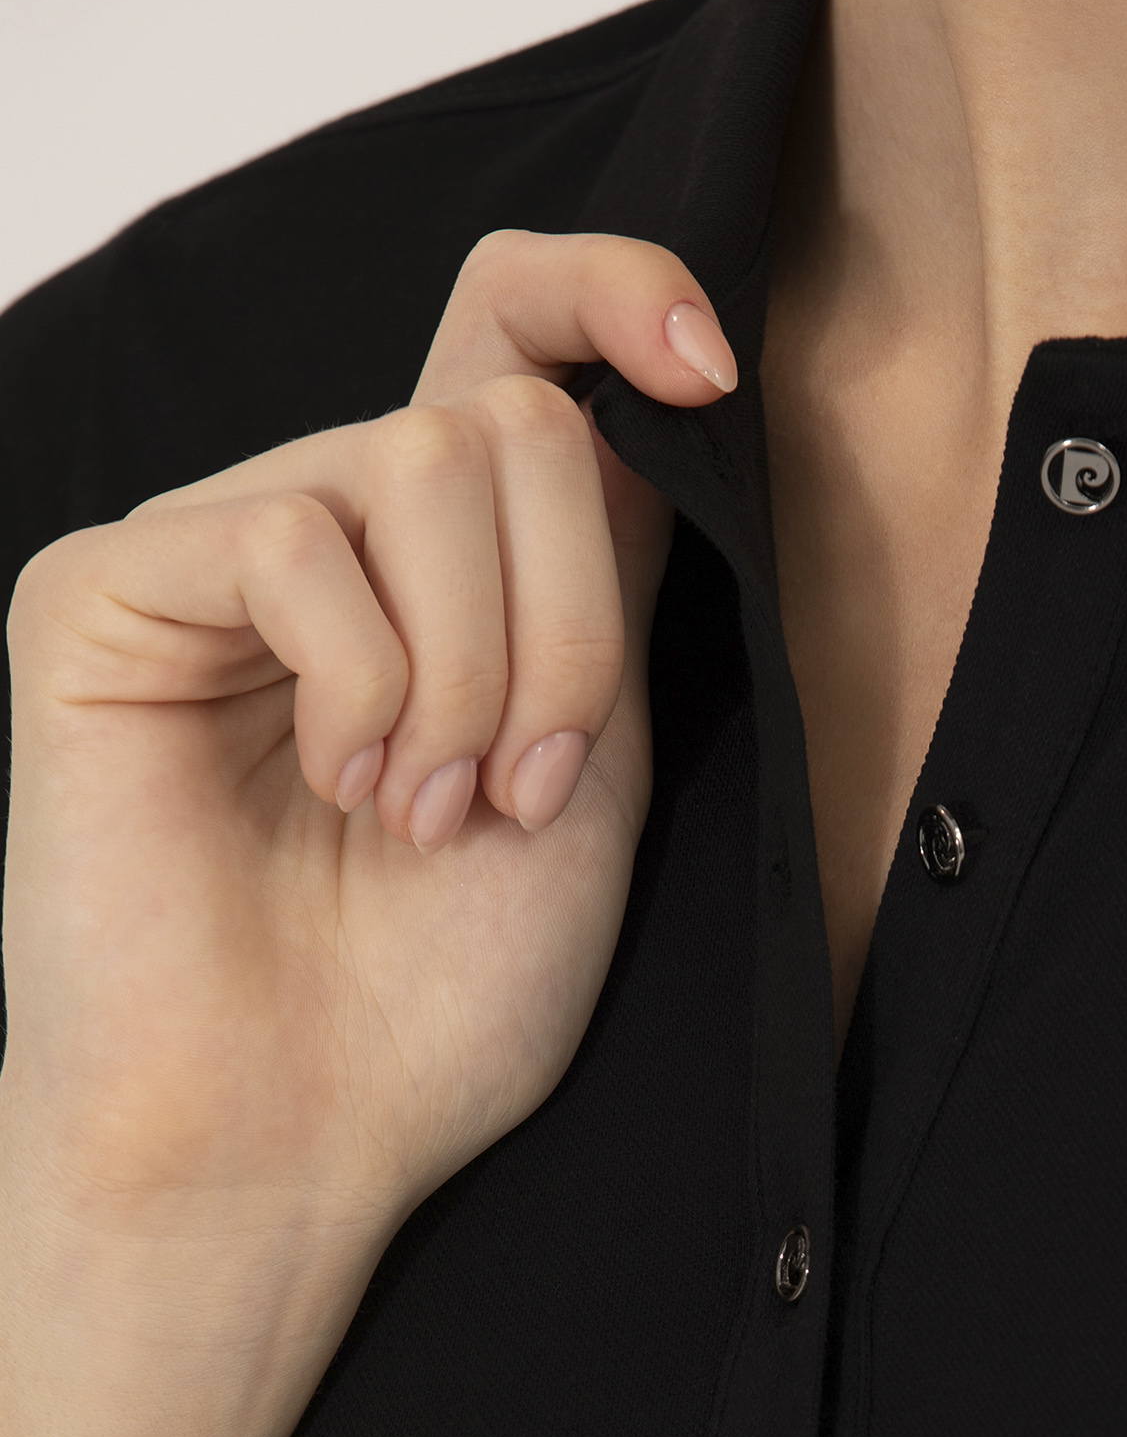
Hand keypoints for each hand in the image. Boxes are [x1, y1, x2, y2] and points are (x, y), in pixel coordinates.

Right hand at [1, 231, 736, 1248]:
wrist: (295, 1138)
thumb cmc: (440, 994)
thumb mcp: (591, 762)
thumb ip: (606, 579)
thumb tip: (640, 398)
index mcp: (448, 571)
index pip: (515, 340)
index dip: (617, 297)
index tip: (711, 360)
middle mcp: (329, 535)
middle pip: (505, 417)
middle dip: (568, 620)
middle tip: (522, 786)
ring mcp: (208, 552)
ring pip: (416, 461)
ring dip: (473, 665)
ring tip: (428, 811)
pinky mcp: (106, 591)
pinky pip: (292, 529)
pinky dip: (362, 675)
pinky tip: (341, 787)